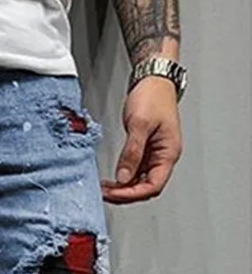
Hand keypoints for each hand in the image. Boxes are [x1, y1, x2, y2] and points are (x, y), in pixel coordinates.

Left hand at [102, 76, 182, 204]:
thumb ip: (132, 153)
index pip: (153, 185)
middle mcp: (163, 157)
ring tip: (105, 188)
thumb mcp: (140, 124)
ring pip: (139, 181)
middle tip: (105, 193)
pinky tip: (111, 178)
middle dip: (126, 194)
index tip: (114, 194)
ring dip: (123, 187)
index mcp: (169, 153)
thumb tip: (123, 177)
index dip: (133, 194)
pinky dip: (123, 177)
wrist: (153, 79)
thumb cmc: (153, 96)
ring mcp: (154, 154)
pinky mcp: (145, 150)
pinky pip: (135, 171)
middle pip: (146, 187)